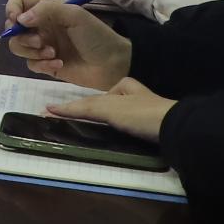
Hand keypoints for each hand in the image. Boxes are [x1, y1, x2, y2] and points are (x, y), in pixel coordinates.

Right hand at [3, 0, 133, 89]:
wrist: (113, 64)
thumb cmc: (96, 35)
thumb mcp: (74, 15)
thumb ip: (46, 10)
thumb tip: (19, 19)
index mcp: (47, 10)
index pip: (18, 3)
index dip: (12, 9)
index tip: (17, 20)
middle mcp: (41, 27)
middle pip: (13, 28)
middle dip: (22, 36)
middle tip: (40, 41)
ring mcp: (43, 46)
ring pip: (19, 47)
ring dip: (32, 51)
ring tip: (52, 54)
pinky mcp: (46, 65)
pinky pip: (31, 64)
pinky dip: (42, 65)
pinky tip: (59, 64)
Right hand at [47, 77, 174, 140]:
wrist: (173, 128)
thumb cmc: (138, 113)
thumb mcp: (107, 108)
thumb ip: (82, 108)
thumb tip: (50, 107)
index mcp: (124, 84)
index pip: (94, 96)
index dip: (76, 106)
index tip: (59, 113)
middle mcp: (135, 95)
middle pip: (106, 106)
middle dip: (91, 114)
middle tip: (72, 125)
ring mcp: (145, 112)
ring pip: (117, 118)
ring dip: (104, 125)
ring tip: (91, 135)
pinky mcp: (152, 128)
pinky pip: (128, 129)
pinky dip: (118, 133)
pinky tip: (116, 139)